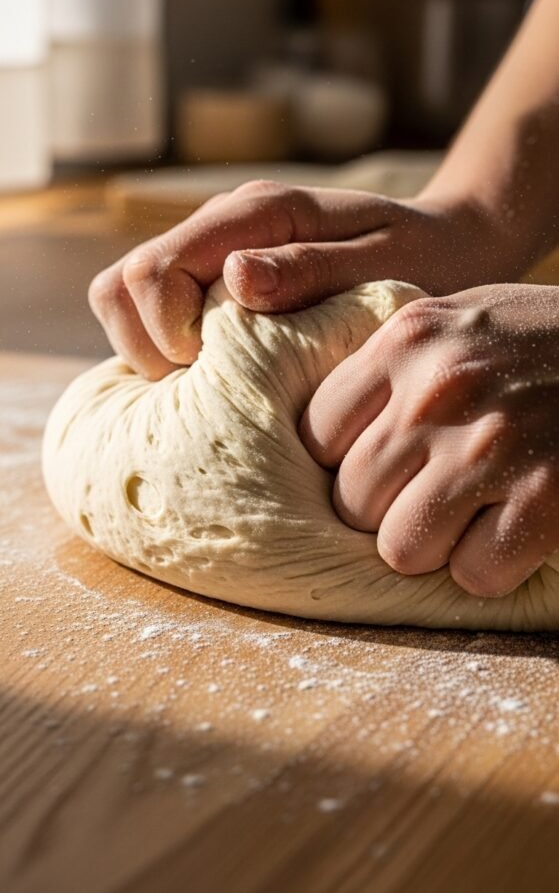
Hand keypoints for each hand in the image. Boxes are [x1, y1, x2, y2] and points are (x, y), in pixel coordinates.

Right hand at [89, 180, 515, 378]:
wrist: (450, 244)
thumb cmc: (426, 261)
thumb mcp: (386, 268)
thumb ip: (311, 269)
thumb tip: (234, 276)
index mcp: (258, 214)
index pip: (154, 270)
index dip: (167, 333)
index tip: (218, 368)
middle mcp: (223, 225)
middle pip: (121, 284)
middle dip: (148, 348)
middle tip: (211, 383)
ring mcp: (214, 251)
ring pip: (125, 299)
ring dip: (152, 352)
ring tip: (215, 382)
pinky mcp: (216, 279)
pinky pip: (157, 315)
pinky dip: (167, 351)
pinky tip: (214, 377)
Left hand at [300, 284, 558, 597]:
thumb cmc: (543, 338)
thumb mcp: (460, 317)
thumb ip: (395, 362)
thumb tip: (325, 431)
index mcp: (408, 340)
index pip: (317, 435)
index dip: (345, 460)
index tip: (384, 461)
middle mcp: (438, 392)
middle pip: (352, 501)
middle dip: (387, 508)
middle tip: (433, 490)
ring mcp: (491, 448)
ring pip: (401, 549)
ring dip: (435, 544)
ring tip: (472, 510)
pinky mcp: (545, 499)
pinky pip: (474, 575)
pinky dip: (492, 565)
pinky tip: (515, 526)